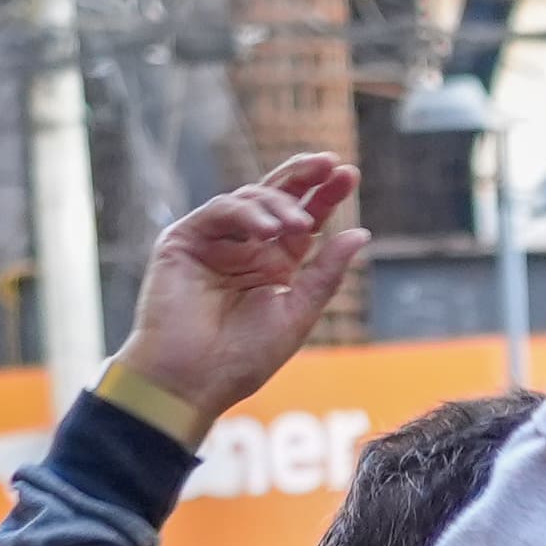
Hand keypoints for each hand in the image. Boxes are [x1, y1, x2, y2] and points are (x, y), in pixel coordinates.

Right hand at [120, 156, 367, 430]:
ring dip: (278, 205)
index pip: (302, 221)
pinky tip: (268, 230)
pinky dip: (245, 214)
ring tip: (299, 225)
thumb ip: (326, 272)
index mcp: (273, 265)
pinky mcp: (183, 240)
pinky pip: (218, 212)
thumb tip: (361, 232)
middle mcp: (244, 249)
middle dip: (303, 177)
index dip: (324, 196)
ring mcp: (213, 242)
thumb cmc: (242, 358)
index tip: (348, 173)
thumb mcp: (297, 312)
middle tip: (330, 164)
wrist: (192, 380)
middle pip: (275, 199)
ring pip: (249, 200)